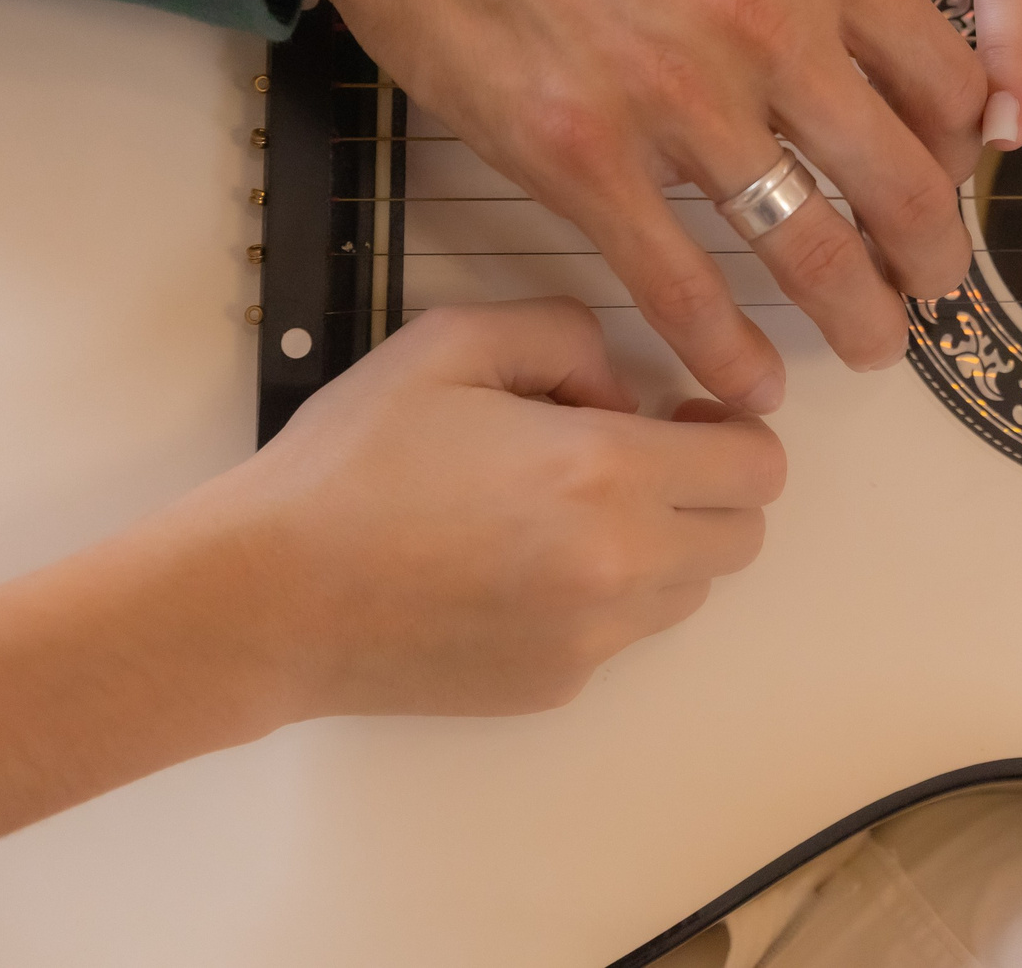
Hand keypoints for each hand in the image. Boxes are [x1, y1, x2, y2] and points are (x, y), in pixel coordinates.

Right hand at [0, 301, 780, 923]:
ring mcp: (592, 638)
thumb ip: (567, 334)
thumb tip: (625, 384)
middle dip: (708, 489)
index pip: (757, 465)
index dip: (728, 432)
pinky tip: (520, 563)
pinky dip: (605, 596)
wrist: (264, 597)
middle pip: (744, 535)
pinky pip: (626, 633)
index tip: (676, 415)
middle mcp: (619, 566)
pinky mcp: (556, 685)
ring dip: (665, 545)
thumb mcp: (454, 342)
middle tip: (635, 456)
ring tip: (567, 509)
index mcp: (607, 472)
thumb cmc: (352, 462)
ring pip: (693, 590)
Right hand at [265, 0, 985, 408]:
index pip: (943, 78)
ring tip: (873, 348)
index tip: (953, 172)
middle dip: (933, 255)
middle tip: (936, 285)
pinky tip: (750, 385)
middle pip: (903, 182)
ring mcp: (675, 101)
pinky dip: (726, 351)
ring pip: (814, 248)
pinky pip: (680, 285)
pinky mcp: (579, 158)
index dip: (961, 145)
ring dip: (859, 317)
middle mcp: (768, 25)